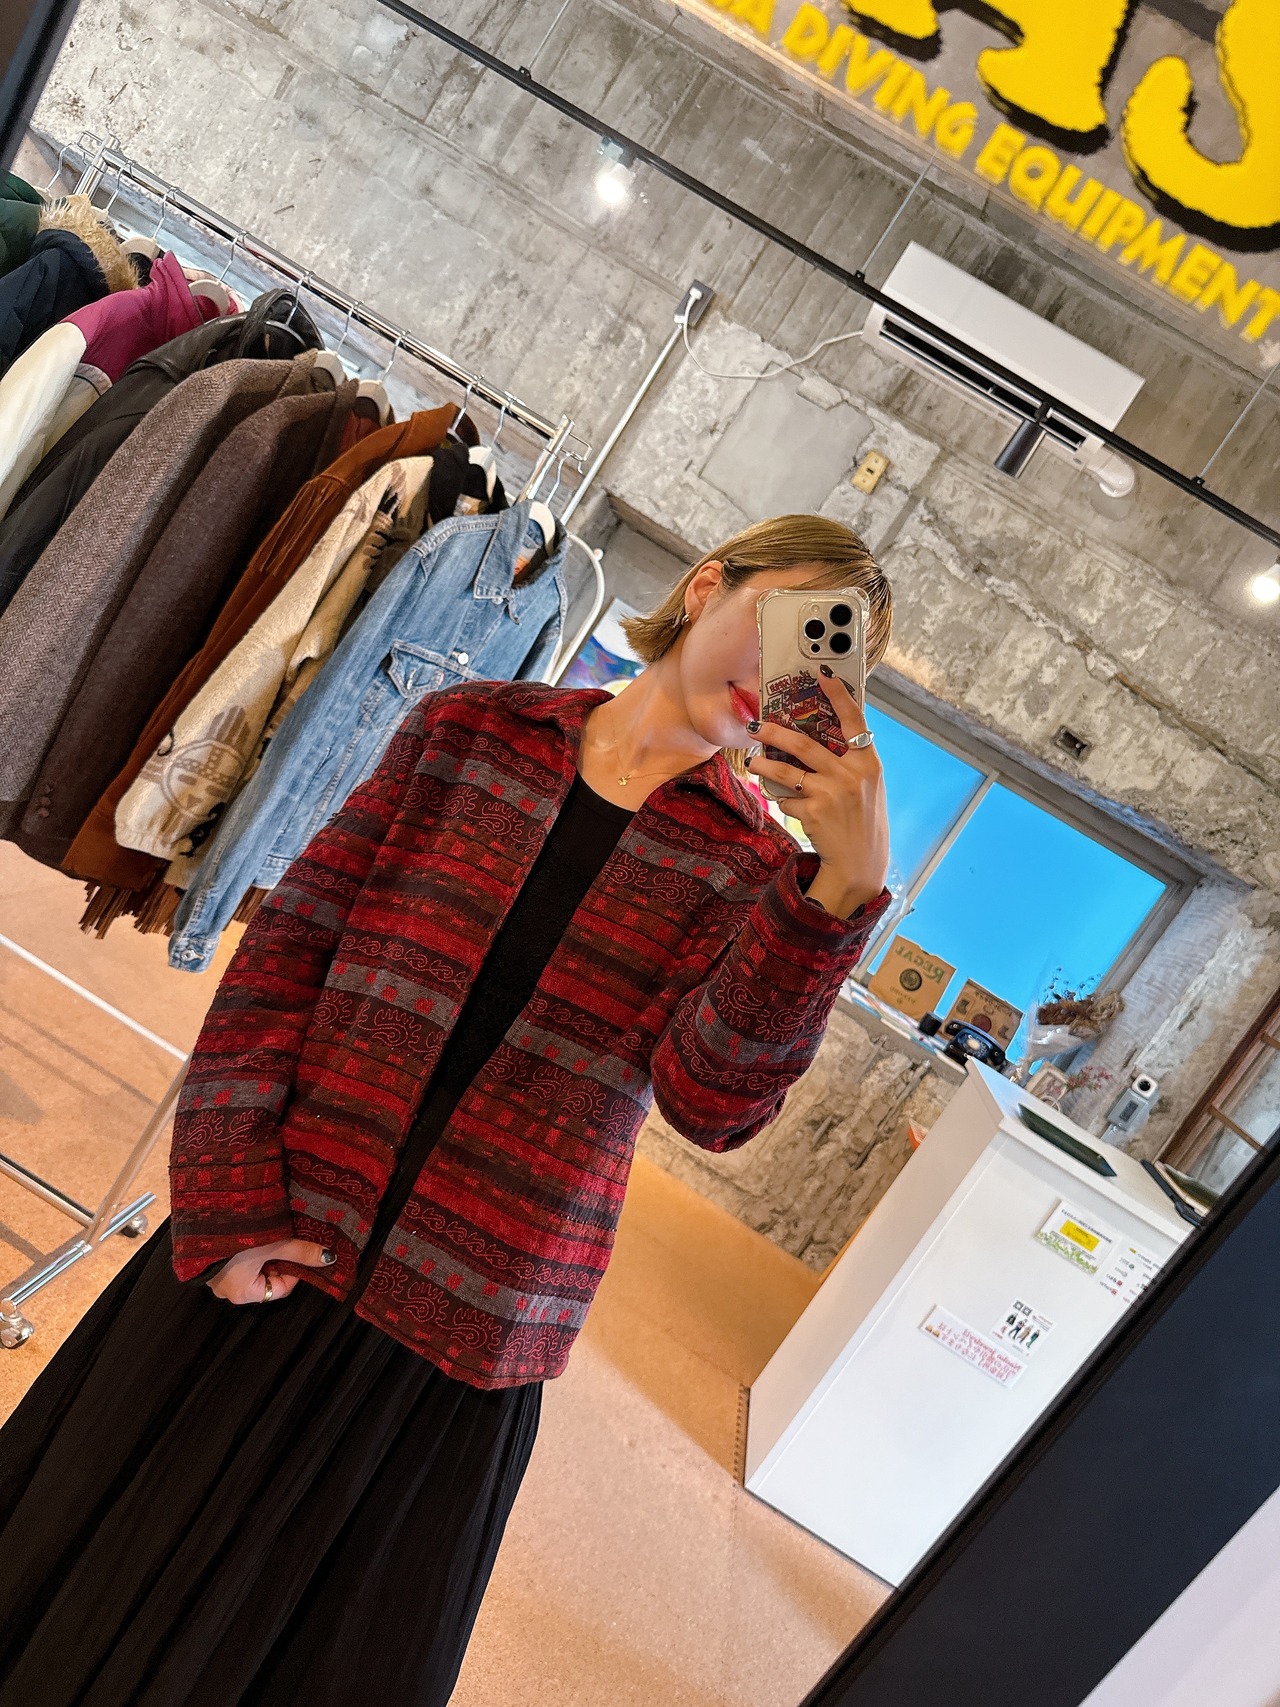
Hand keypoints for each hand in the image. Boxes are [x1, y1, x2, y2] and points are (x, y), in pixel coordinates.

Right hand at [207, 1237, 335, 1304]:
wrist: (203, 1216)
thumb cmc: (239, 1236)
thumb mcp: (275, 1243)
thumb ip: (302, 1252)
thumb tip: (329, 1259)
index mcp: (243, 1293)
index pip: (280, 1289)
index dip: (295, 1271)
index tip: (301, 1252)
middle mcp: (227, 1290)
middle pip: (266, 1279)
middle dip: (280, 1261)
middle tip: (287, 1241)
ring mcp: (216, 1276)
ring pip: (251, 1269)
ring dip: (264, 1253)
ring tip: (272, 1235)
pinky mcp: (210, 1260)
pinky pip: (236, 1261)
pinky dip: (249, 1249)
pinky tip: (254, 1233)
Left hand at [746, 668, 888, 918]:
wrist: (860, 864)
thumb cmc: (863, 822)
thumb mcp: (867, 788)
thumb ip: (850, 764)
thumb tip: (820, 738)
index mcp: (868, 763)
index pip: (854, 721)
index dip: (838, 695)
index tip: (823, 675)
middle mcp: (851, 775)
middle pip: (805, 744)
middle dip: (775, 732)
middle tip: (756, 725)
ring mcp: (831, 793)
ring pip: (786, 771)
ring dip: (763, 764)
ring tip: (752, 761)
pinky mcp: (813, 812)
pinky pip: (787, 799)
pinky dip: (783, 800)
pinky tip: (788, 805)